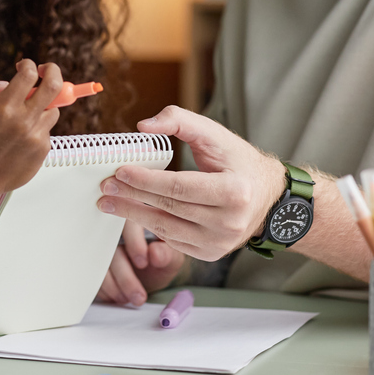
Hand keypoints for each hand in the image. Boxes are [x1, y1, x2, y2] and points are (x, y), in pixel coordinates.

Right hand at [0, 59, 61, 229]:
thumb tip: (7, 83)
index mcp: (4, 107)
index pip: (28, 74)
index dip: (28, 64)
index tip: (24, 65)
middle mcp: (24, 120)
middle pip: (54, 86)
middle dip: (53, 71)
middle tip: (46, 70)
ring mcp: (36, 136)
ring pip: (53, 110)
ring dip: (42, 106)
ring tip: (22, 117)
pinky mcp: (42, 150)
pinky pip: (47, 130)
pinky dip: (36, 128)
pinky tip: (18, 139)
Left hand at [96, 106, 286, 261]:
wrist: (268, 196)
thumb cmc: (237, 161)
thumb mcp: (214, 134)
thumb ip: (179, 121)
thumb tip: (143, 127)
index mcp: (234, 191)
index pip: (180, 186)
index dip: (146, 180)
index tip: (119, 172)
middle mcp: (229, 222)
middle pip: (169, 208)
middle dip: (132, 197)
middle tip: (105, 187)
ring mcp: (221, 242)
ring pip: (167, 229)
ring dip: (134, 216)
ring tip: (109, 203)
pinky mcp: (211, 254)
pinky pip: (173, 240)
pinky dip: (151, 227)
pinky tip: (134, 214)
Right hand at [96, 220, 186, 305]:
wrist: (150, 271)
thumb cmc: (161, 257)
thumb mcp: (170, 257)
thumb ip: (167, 255)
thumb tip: (156, 253)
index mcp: (136, 218)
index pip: (129, 224)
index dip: (134, 243)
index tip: (143, 263)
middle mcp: (113, 228)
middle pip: (110, 246)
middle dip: (124, 275)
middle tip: (139, 296)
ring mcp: (99, 244)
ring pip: (99, 262)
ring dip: (115, 285)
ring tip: (133, 299)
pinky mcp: (92, 260)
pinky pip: (92, 273)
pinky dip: (105, 289)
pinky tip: (120, 297)